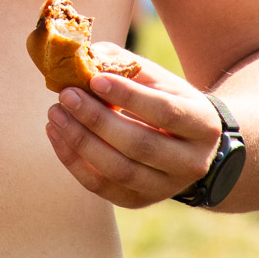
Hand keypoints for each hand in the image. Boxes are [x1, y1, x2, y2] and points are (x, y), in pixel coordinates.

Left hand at [45, 50, 223, 208]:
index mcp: (202, 125)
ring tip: (56, 114)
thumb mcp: (161, 81)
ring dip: (80, 142)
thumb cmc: (168, 103)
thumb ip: (128, 66)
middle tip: (66, 95)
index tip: (94, 80)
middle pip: (140, 145)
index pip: (165, 112)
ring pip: (118, 170)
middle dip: (97, 120)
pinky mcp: (138, 201)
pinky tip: (56, 135)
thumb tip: (88, 56)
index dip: (129, 96)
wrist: (189, 147)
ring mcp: (165, 187)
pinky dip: (73, 161)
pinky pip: (101, 186)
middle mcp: (190, 162)